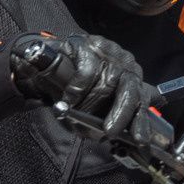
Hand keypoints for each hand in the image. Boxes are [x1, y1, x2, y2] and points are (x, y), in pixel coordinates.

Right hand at [6, 33, 146, 138]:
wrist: (43, 64)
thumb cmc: (70, 85)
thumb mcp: (89, 106)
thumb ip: (99, 120)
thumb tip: (102, 137)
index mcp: (129, 76)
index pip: (140, 99)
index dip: (139, 120)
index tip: (138, 139)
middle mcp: (122, 61)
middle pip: (130, 88)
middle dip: (120, 113)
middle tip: (109, 131)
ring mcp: (105, 49)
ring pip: (107, 81)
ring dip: (91, 103)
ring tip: (77, 113)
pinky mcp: (86, 43)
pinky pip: (87, 71)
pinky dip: (77, 90)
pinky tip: (68, 100)